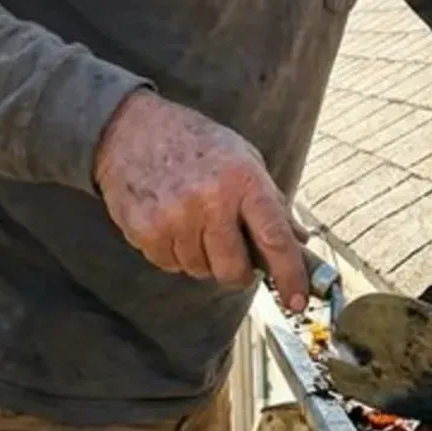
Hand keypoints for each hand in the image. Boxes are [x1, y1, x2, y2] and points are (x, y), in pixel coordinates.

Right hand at [93, 90, 310, 310]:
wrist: (132, 129)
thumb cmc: (195, 145)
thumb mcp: (243, 160)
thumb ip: (271, 202)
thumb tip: (300, 241)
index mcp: (243, 180)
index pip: (275, 238)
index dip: (290, 275)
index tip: (297, 301)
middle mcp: (210, 199)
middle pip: (233, 270)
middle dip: (238, 272)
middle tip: (233, 256)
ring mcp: (175, 216)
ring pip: (200, 271)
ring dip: (203, 259)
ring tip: (194, 224)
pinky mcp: (145, 230)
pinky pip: (170, 266)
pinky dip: (175, 254)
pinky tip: (171, 224)